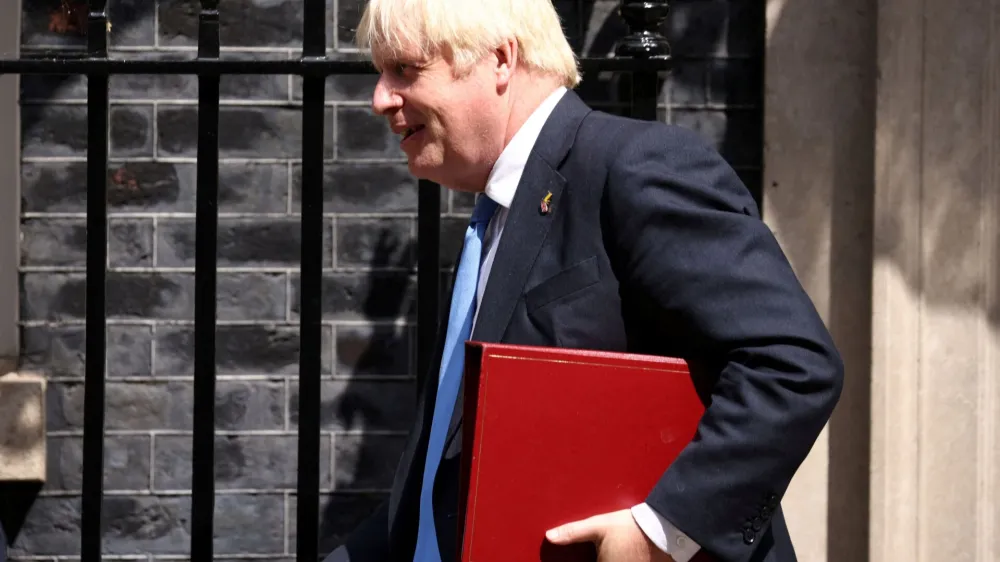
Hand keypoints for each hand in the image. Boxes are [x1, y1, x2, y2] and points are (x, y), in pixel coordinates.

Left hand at [545, 509, 675, 561]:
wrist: (663, 528)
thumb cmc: (630, 528)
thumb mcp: (598, 526)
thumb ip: (573, 532)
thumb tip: (550, 536)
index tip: (591, 557)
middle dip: (598, 559)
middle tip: (600, 552)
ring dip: (609, 558)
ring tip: (612, 551)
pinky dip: (621, 559)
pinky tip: (622, 554)